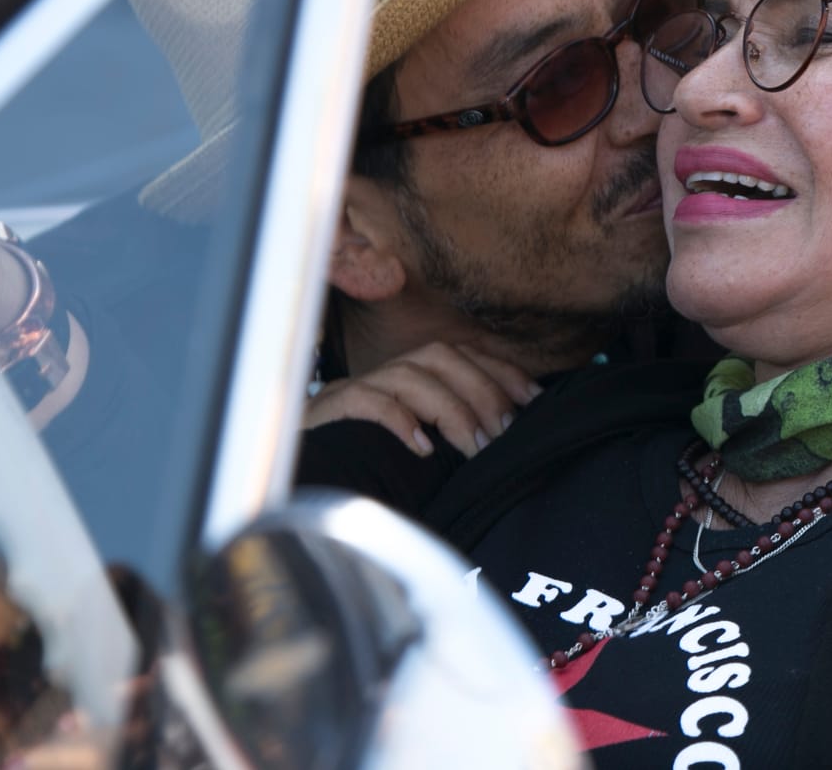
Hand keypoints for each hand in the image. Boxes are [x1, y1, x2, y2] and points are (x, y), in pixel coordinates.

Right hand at [303, 341, 541, 456]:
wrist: (297, 476)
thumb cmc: (364, 464)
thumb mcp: (419, 445)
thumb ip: (451, 433)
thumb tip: (502, 436)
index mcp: (408, 377)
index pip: (461, 355)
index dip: (500, 370)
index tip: (533, 398)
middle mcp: (383, 373)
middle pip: (440, 356)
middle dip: (481, 390)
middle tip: (504, 432)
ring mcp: (355, 388)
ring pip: (410, 376)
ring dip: (451, 409)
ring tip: (474, 447)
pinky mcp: (330, 411)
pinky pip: (367, 401)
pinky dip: (400, 420)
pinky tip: (422, 449)